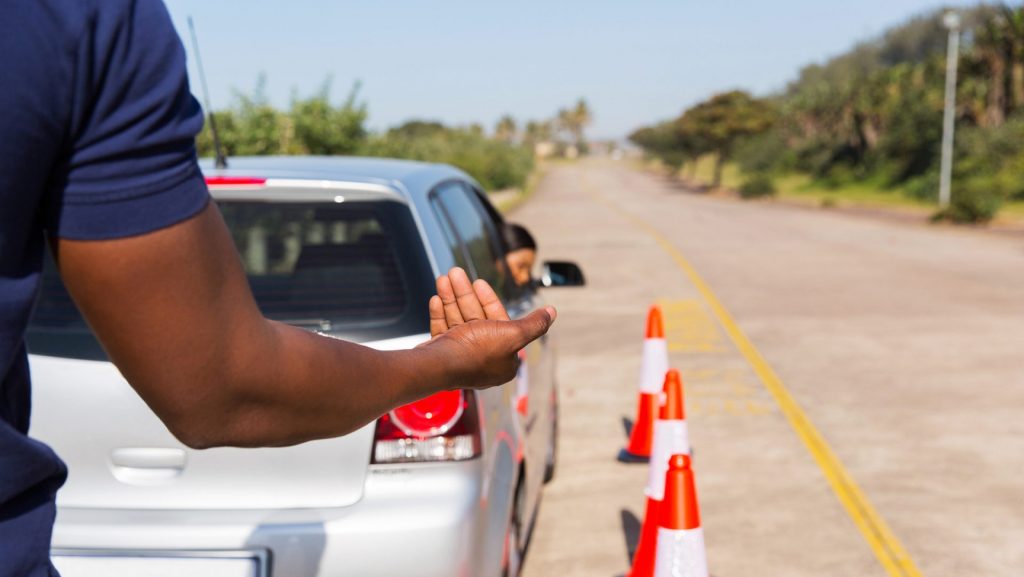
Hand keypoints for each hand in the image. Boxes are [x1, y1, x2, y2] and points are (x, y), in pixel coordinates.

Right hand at [421, 268, 555, 389]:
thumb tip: (552, 312)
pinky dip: (440, 313)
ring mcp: (460, 358)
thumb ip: (534, 324)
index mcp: (502, 359)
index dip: (489, 300)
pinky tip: (436, 297)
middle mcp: (482, 360)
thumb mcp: (513, 335)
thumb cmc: (476, 351)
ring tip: (444, 277)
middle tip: (455, 272)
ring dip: (451, 297)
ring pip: (457, 320)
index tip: (479, 282)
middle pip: (475, 318)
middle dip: (465, 293)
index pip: (499, 322)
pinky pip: (443, 330)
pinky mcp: (442, 355)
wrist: (437, 367)